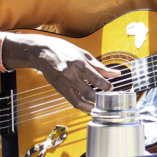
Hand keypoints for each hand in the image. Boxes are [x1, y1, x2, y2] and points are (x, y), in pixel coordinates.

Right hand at [4, 34, 120, 112]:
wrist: (41, 52)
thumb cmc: (63, 50)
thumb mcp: (83, 53)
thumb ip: (99, 66)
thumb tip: (115, 74)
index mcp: (78, 63)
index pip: (95, 78)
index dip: (105, 85)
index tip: (111, 88)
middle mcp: (70, 75)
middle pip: (88, 92)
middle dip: (100, 98)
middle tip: (107, 99)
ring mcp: (64, 83)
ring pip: (79, 101)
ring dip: (91, 106)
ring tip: (100, 107)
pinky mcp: (59, 89)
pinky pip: (72, 102)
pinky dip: (82, 106)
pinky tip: (89, 106)